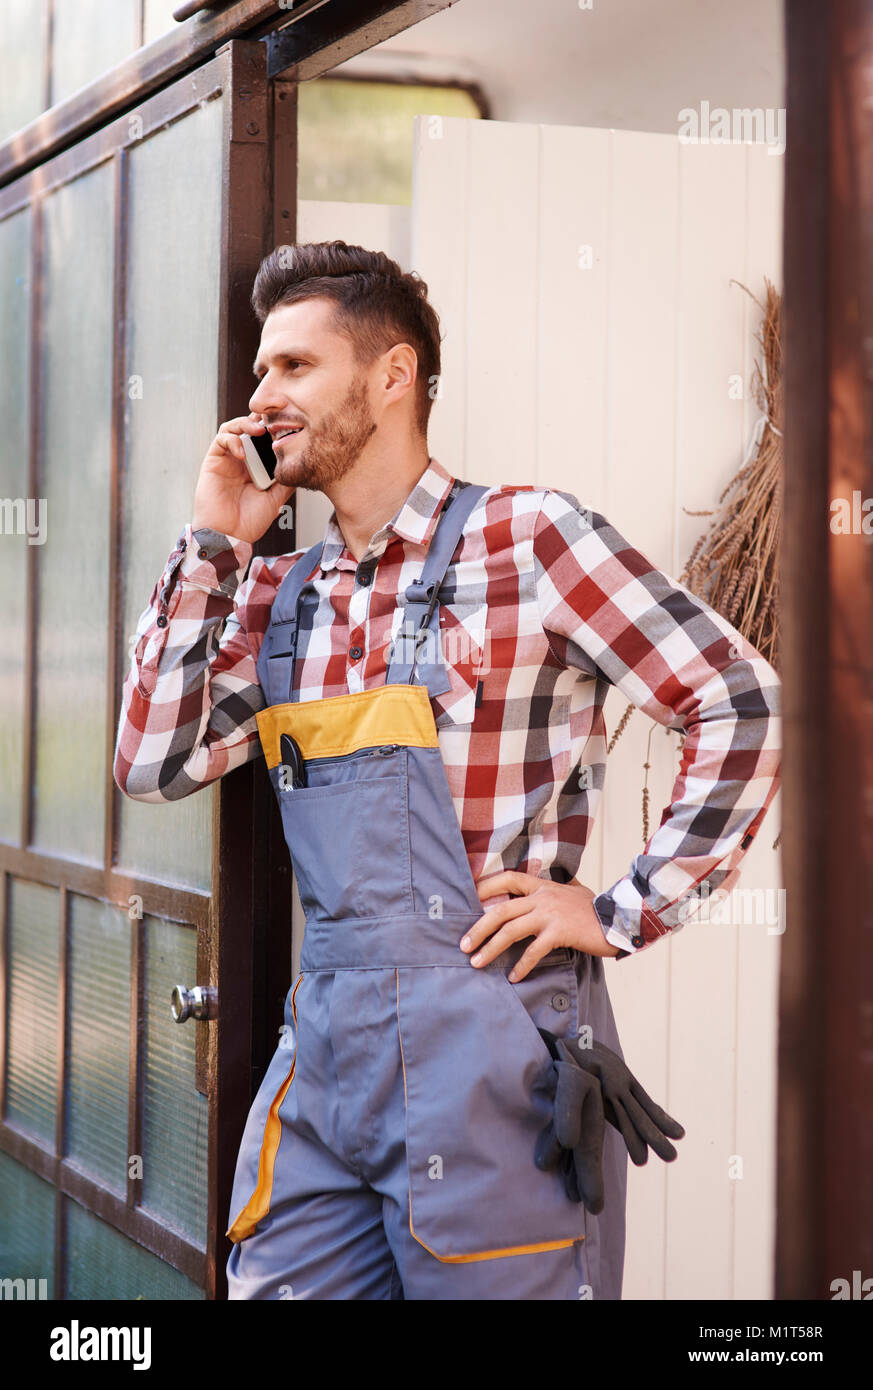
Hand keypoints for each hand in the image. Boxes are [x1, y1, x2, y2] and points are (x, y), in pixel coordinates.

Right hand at [191, 413, 294, 541]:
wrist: (229, 535)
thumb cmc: (250, 521)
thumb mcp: (277, 498)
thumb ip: (286, 480)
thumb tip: (302, 463)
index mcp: (258, 466)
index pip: (266, 439)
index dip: (274, 427)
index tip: (288, 422)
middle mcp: (243, 459)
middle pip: (250, 427)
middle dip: (261, 418)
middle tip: (274, 415)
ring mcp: (228, 459)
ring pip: (234, 427)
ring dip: (246, 423)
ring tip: (259, 429)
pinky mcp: (214, 460)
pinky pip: (221, 439)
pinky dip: (232, 440)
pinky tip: (242, 452)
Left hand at [460, 870, 621, 980]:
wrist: (619, 917)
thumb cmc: (594, 909)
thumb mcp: (570, 892)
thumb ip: (550, 893)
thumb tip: (534, 897)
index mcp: (542, 885)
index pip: (507, 878)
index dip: (485, 887)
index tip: (468, 900)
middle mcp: (542, 896)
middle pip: (500, 910)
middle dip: (478, 928)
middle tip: (463, 945)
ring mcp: (550, 913)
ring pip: (510, 930)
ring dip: (491, 948)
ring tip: (477, 962)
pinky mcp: (560, 931)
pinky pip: (534, 950)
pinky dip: (522, 965)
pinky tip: (514, 976)